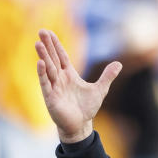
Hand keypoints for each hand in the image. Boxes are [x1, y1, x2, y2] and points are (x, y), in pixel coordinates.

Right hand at [35, 28, 121, 143]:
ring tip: (38, 44)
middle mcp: (60, 78)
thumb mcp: (100, 90)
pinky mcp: (51, 97)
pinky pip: (45, 84)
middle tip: (41, 31)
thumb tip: (119, 64)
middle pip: (53, 58)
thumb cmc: (86, 108)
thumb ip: (107, 76)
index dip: (56, 45)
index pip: (61, 56)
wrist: (81, 125)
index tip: (49, 32)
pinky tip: (40, 63)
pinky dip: (42, 74)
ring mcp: (54, 87)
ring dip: (43, 56)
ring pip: (48, 69)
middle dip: (47, 46)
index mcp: (69, 74)